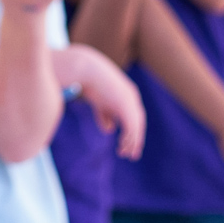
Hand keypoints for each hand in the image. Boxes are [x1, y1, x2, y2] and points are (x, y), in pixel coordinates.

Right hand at [69, 44, 146, 159]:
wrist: (85, 68)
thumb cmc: (87, 80)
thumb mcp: (97, 100)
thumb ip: (105, 114)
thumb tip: (110, 130)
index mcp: (126, 93)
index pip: (133, 114)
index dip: (131, 130)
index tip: (125, 143)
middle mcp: (131, 97)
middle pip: (138, 121)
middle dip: (135, 138)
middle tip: (132, 154)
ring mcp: (130, 100)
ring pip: (136, 126)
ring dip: (133, 141)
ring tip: (126, 153)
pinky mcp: (125, 105)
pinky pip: (131, 126)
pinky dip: (128, 138)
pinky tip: (123, 146)